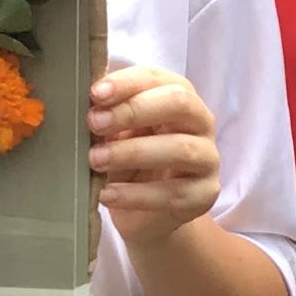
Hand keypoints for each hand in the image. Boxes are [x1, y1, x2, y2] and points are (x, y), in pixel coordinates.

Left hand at [89, 65, 219, 245]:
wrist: (146, 215)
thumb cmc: (130, 163)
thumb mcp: (116, 134)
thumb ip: (108, 114)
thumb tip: (88, 100)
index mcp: (179, 97)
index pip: (158, 79)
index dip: (127, 83)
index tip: (95, 93)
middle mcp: (201, 123)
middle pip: (179, 103)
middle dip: (134, 110)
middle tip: (95, 123)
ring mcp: (208, 159)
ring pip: (179, 148)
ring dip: (132, 152)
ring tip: (95, 160)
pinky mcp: (205, 195)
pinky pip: (173, 193)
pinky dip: (135, 195)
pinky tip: (107, 194)